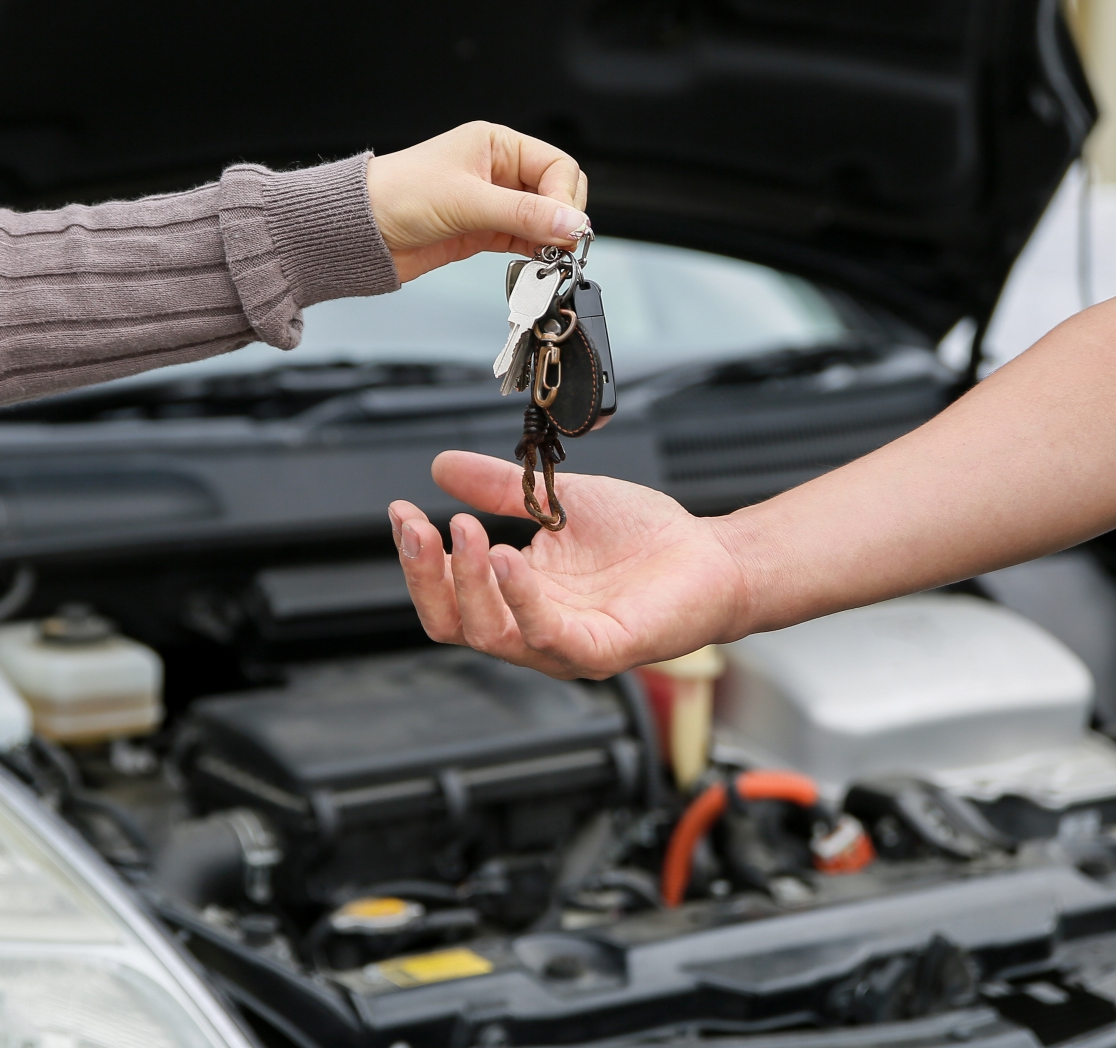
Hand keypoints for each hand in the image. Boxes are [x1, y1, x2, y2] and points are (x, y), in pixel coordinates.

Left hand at [366, 122, 589, 282]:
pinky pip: (525, 239)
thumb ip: (523, 213)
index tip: (566, 226)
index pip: (556, 165)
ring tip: (553, 255)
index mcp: (496, 144)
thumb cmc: (395, 195)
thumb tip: (571, 222)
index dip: (565, 197)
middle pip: (555, 192)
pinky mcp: (483, 232)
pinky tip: (538, 260)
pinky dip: (536, 251)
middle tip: (563, 242)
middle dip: (563, 217)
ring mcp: (491, 203)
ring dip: (552, 237)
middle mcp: (497, 170)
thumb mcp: (466, 200)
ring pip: (543, 219)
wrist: (359, 232)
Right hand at [388, 451, 749, 677]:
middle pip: (454, 623)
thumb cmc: (645, 539)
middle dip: (427, 575)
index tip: (402, 511)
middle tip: (420, 526)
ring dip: (470, 583)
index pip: (448, 591)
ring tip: (465, 530)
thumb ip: (499, 488)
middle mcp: (533, 627)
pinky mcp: (602, 650)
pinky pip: (548, 634)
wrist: (713, 556)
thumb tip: (441, 466)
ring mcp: (565, 645)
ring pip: (492, 634)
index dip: (419, 557)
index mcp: (518, 595)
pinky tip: (509, 558)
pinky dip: (521, 598)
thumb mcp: (556, 500)